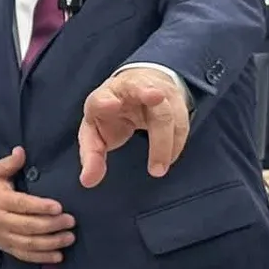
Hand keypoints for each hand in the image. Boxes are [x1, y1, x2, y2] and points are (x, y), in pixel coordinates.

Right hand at [0, 146, 73, 264]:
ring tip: (69, 237)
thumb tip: (20, 151)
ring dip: (50, 242)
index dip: (40, 207)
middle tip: (71, 221)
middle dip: (51, 225)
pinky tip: (59, 256)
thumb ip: (9, 163)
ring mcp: (3, 237)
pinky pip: (25, 256)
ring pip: (28, 243)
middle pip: (27, 226)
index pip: (21, 204)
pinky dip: (42, 257)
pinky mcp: (7, 248)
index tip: (59, 207)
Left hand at [79, 68, 190, 185]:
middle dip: (151, 113)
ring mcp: (156, 89)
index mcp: (104, 96)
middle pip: (144, 97)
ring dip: (165, 143)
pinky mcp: (176, 97)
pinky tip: (168, 158)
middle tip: (155, 159)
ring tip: (158, 169)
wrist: (136, 86)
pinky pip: (181, 121)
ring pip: (167, 113)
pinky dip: (176, 142)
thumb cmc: (110, 115)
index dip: (105, 102)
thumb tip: (88, 181)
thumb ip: (91, 156)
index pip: (102, 97)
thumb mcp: (94, 133)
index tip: (112, 105)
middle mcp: (130, 87)